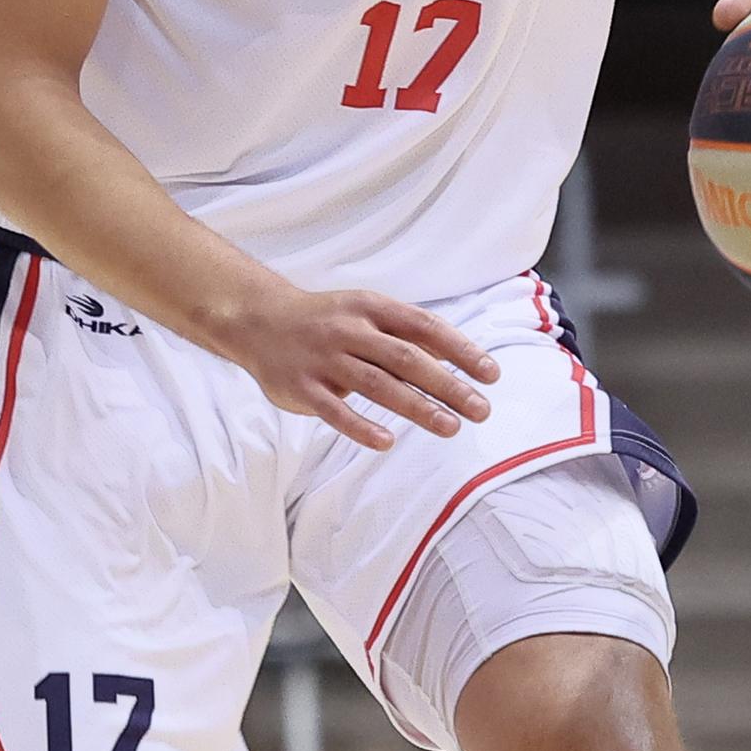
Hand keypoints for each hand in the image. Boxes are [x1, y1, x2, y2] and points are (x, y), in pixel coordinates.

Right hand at [223, 282, 499, 452]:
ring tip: (451, 428)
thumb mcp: (367, 313)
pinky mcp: (302, 387)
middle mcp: (349, 331)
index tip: (491, 374)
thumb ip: (408, 335)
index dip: (461, 350)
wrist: (259, 321)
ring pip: (377, 385)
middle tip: (481, 410)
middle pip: (407, 359)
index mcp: (371, 308)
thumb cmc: (328, 320)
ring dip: (417, 408)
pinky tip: (387, 442)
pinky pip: (334, 411)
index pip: (425, 327)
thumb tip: (462, 358)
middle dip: (448, 385)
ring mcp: (324, 359)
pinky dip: (361, 427)